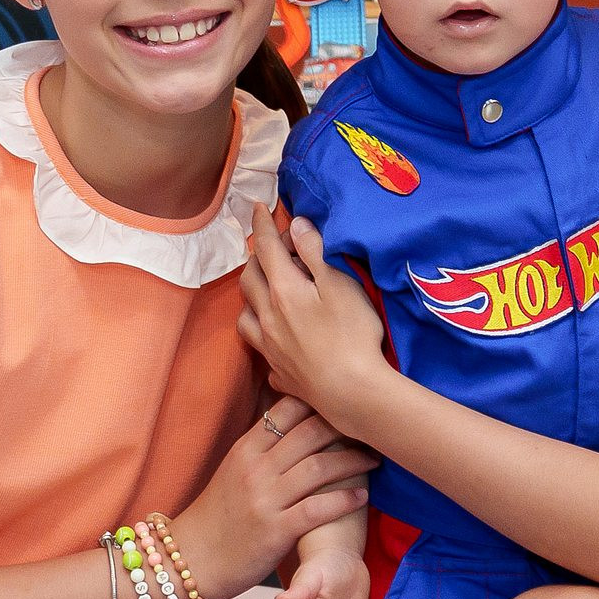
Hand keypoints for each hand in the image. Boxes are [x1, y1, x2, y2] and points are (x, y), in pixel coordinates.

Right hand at [169, 396, 376, 598]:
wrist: (190, 560)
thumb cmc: (218, 516)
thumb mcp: (233, 471)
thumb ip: (262, 449)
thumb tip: (294, 422)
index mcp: (246, 449)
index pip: (288, 410)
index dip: (321, 401)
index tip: (348, 402)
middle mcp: (256, 468)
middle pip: (310, 432)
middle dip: (346, 426)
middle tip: (372, 427)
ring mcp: (265, 499)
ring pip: (319, 467)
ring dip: (353, 461)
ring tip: (375, 459)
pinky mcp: (276, 530)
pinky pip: (317, 508)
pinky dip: (344, 499)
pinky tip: (362, 496)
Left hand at [239, 207, 391, 423]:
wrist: (351, 392)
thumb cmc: (352, 334)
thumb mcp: (340, 285)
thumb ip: (316, 253)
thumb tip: (296, 225)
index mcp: (283, 291)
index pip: (268, 249)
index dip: (263, 224)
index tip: (257, 206)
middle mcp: (268, 317)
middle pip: (249, 280)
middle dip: (256, 259)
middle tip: (269, 249)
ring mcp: (270, 348)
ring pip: (246, 316)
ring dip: (251, 298)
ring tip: (265, 292)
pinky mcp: (279, 374)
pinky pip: (262, 352)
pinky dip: (263, 338)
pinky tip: (275, 341)